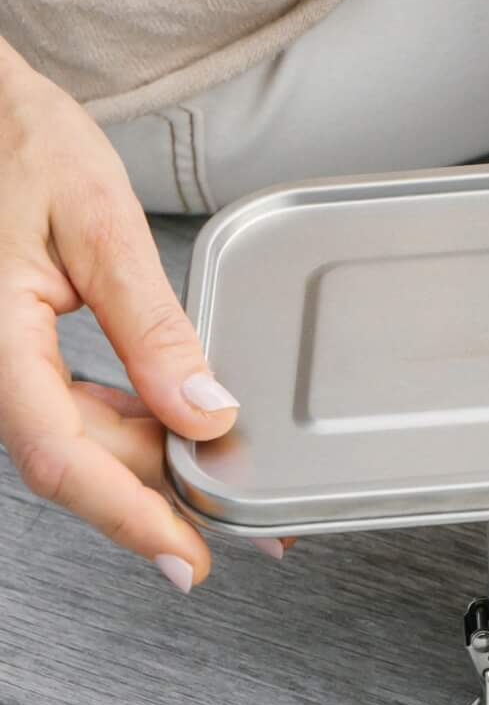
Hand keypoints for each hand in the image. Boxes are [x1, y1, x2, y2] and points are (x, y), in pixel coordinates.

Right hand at [0, 43, 251, 585]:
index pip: (61, 456)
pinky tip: (179, 426)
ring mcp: (1, 359)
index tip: (189, 559)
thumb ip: (152, 327)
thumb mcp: (102, 228)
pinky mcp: (18, 350)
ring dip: (150, 466)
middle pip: (76, 458)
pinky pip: (73, 407)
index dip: (128, 516)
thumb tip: (206, 411)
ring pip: (78, 438)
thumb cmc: (23, 145)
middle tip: (247, 532)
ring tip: (226, 487)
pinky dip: (130, 425)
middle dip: (160, 500)